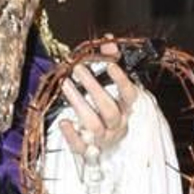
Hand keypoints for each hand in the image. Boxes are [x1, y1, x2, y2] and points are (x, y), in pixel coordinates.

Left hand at [58, 44, 137, 161]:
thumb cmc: (107, 107)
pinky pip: (81, 147)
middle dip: (93, 87)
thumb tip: (108, 41)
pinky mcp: (89, 151)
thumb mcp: (112, 85)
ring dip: (79, 103)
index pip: (129, 94)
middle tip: (79, 69)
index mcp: (126, 108)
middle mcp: (117, 125)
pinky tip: (63, 121)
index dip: (121, 80)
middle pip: (109, 109)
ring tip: (66, 85)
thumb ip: (111, 62)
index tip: (109, 64)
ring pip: (94, 125)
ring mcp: (103, 139)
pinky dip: (71, 135)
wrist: (107, 144)